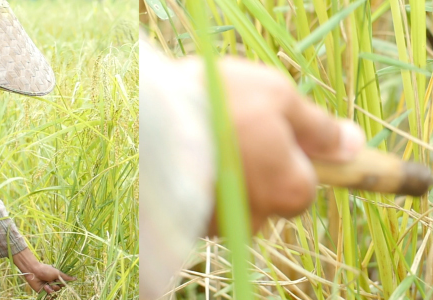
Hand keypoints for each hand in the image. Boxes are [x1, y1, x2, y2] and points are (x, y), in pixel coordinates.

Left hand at [13, 248, 75, 293]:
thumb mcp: (57, 273)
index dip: (62, 282)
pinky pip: (49, 295)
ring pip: (55, 292)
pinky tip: (45, 287)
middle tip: (51, 279)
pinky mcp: (43, 291)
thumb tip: (76, 278)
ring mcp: (48, 287)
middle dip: (56, 284)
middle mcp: (53, 282)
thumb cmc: (46, 270)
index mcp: (57, 277)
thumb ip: (66, 277)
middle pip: (59, 288)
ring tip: (47, 283)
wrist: (34, 272)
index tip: (58, 278)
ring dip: (51, 287)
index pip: (63, 283)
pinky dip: (48, 291)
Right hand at [177, 57, 364, 232]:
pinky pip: (205, 204)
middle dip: (256, 167)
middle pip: (268, 196)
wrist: (149, 119)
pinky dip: (201, 183)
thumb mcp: (279, 97)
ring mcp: (220, 223)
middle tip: (230, 129)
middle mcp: (258, 217)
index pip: (306, 185)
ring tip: (203, 137)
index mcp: (290, 189)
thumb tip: (353, 145)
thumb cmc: (221, 102)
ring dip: (226, 174)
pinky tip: (186, 153)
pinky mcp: (186, 221)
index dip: (291, 155)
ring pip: (234, 201)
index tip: (269, 130)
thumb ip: (319, 127)